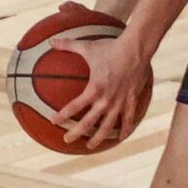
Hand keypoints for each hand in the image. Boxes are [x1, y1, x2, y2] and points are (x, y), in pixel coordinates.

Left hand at [54, 33, 150, 151]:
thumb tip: (51, 41)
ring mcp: (120, 102)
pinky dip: (125, 129)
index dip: (63, 115)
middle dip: (76, 132)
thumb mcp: (87, 47)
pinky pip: (129, 118)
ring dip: (99, 137)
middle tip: (67, 139)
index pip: (74, 106)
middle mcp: (106, 99)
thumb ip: (68, 45)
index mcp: (93, 89)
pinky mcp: (132, 100)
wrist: (136, 49)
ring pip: (108, 126)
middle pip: (89, 122)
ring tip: (91, 145)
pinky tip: (121, 138)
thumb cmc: (110, 47)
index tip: (54, 121)